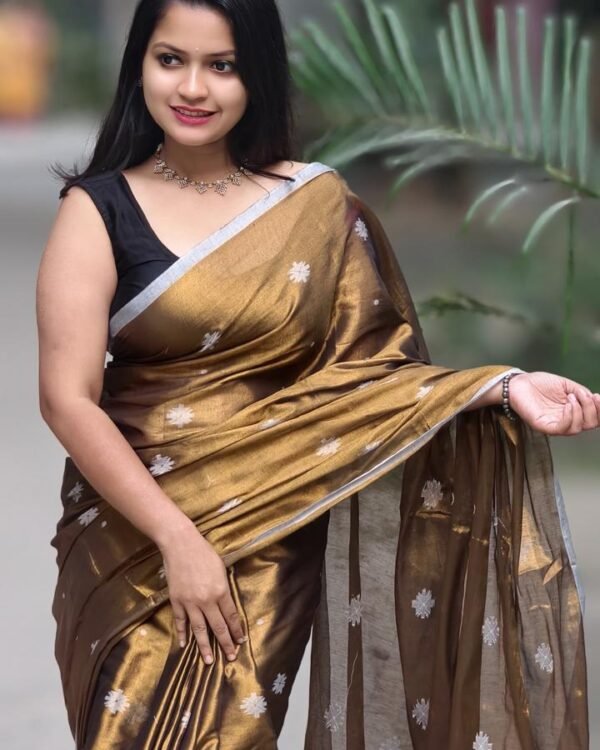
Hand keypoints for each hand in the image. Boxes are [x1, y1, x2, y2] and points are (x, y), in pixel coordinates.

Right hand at [158, 524, 246, 663]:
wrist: (180, 544)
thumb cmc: (203, 552)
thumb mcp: (220, 568)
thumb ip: (223, 587)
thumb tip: (226, 602)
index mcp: (221, 591)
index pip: (231, 616)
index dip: (237, 630)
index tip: (241, 641)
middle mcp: (206, 600)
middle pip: (218, 627)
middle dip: (226, 643)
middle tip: (231, 657)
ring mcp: (190, 602)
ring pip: (199, 629)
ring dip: (205, 646)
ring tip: (209, 661)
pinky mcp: (176, 600)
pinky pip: (181, 621)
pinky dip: (182, 633)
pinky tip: (184, 645)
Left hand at [508, 371, 599, 435]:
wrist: (519, 383)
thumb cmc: (539, 384)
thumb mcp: (566, 385)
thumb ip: (581, 392)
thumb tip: (594, 398)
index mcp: (572, 412)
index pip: (592, 418)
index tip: (599, 397)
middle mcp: (565, 420)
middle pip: (589, 425)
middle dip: (593, 410)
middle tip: (588, 396)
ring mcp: (554, 424)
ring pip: (577, 428)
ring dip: (581, 411)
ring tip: (572, 397)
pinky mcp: (543, 426)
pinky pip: (561, 428)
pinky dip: (570, 417)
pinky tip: (568, 404)